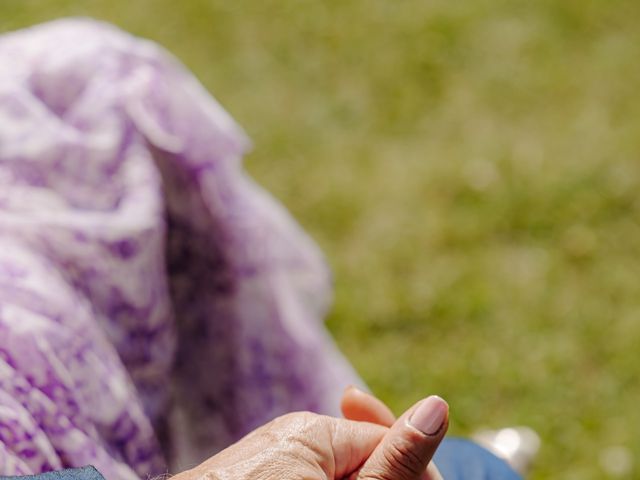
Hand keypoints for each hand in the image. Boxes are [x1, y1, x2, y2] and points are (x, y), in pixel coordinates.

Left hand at [173, 395, 447, 479]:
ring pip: (336, 470)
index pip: (391, 441)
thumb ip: (392, 461)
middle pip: (364, 455)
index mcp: (315, 429)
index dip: (409, 475)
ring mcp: (272, 447)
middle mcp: (292, 429)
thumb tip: (437, 404)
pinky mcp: (257, 466)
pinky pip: (306, 475)